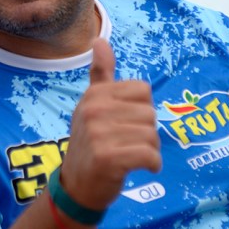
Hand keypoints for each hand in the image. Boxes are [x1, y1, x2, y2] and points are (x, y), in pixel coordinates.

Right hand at [59, 38, 161, 210]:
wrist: (76, 187)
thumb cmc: (90, 145)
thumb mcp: (91, 106)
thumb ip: (100, 75)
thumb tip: (100, 40)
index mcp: (94, 95)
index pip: (143, 91)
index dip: (142, 110)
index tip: (127, 125)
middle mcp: (94, 110)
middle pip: (150, 114)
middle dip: (148, 133)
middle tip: (129, 146)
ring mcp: (99, 134)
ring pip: (152, 136)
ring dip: (151, 151)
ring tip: (133, 158)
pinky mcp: (108, 158)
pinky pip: (149, 155)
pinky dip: (153, 165)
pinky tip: (143, 169)